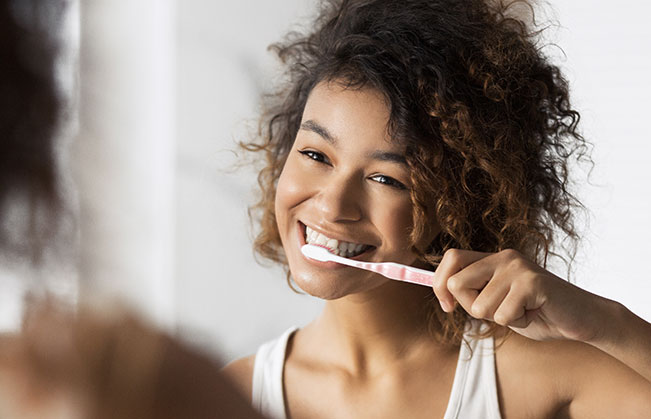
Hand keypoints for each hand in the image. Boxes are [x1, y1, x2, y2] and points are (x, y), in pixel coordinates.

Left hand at [432, 248, 608, 341]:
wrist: (582, 318)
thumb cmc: (538, 313)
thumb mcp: (498, 302)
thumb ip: (474, 294)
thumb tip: (442, 293)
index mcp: (493, 258)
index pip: (451, 257)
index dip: (439, 283)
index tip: (447, 306)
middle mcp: (503, 257)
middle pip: (457, 283)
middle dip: (471, 307)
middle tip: (500, 310)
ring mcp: (518, 267)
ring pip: (479, 306)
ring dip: (501, 318)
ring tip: (524, 311)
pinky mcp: (532, 283)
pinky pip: (503, 315)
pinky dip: (517, 323)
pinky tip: (534, 313)